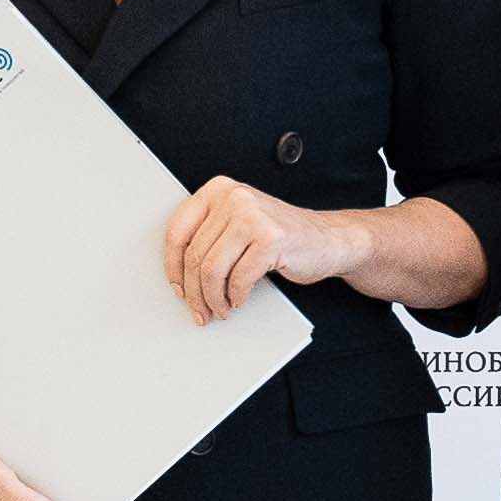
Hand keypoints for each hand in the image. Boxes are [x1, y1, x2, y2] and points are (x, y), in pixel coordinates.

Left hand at [163, 176, 353, 324]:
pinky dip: (235, 296)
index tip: (178, 289)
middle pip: (195, 255)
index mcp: (218, 190)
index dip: (172, 268)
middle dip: (195, 292)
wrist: (327, 239)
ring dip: (213, 298)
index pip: (177, 231)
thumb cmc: (278, 237)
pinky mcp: (271, 238)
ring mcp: (253, 216)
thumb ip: (208, 237)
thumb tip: (178, 276)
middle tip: (199, 310)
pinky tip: (238, 300)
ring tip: (219, 309)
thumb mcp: (236, 226)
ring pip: (212, 269)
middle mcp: (233, 197)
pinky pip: (238, 278)